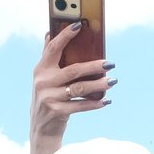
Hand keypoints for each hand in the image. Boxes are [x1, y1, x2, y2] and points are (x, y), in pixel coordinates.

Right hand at [32, 21, 112, 140]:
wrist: (41, 128)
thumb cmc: (48, 97)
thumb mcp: (44, 78)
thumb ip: (47, 57)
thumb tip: (48, 33)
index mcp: (41, 69)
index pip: (53, 48)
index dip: (65, 36)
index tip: (79, 25)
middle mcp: (43, 82)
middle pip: (73, 70)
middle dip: (94, 66)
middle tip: (110, 64)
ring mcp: (49, 98)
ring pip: (79, 88)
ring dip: (98, 85)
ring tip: (112, 81)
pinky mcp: (56, 112)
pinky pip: (80, 106)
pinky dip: (94, 103)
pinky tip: (106, 101)